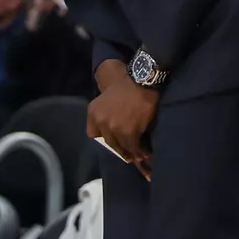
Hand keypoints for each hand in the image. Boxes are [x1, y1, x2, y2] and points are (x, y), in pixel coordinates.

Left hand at [88, 62, 158, 179]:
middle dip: (120, 150)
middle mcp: (101, 122)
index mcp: (93, 112)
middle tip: (128, 156)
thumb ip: (104, 112)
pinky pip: (134, 145)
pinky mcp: (129, 131)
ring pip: (122, 146)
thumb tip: (112, 128)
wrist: (142, 80)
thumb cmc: (127, 85)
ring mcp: (115, 128)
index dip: (105, 138)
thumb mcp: (106, 96)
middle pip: (110, 143)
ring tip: (138, 157)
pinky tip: (145, 153)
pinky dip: (140, 150)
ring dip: (131, 153)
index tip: (114, 142)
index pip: (93, 134)